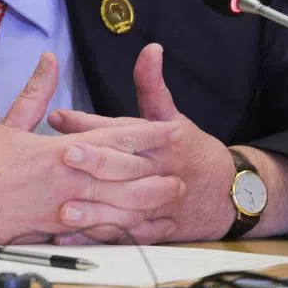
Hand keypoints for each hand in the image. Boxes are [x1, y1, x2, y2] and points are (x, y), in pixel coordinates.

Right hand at [0, 52, 184, 245]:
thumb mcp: (9, 122)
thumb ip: (36, 92)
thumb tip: (50, 58)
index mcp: (59, 150)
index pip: (113, 138)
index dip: (145, 134)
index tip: (170, 130)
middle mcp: (67, 179)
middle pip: (123, 176)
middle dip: (155, 175)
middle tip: (182, 175)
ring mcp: (62, 208)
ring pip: (115, 208)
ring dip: (145, 205)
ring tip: (167, 204)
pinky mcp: (53, 231)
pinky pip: (93, 232)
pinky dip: (117, 231)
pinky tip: (133, 232)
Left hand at [48, 43, 236, 243]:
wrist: (230, 192)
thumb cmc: (191, 150)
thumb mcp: (171, 115)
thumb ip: (152, 84)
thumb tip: (150, 49)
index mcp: (158, 140)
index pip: (120, 129)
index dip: (90, 123)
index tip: (57, 117)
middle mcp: (157, 171)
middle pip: (123, 166)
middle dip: (93, 161)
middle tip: (62, 156)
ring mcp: (157, 203)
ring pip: (124, 207)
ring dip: (95, 209)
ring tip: (63, 209)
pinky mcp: (155, 229)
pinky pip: (125, 236)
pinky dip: (99, 237)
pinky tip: (71, 237)